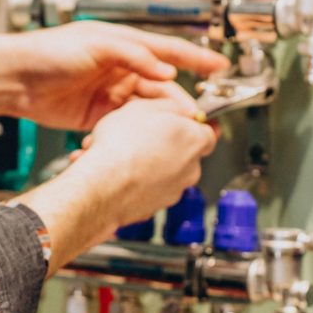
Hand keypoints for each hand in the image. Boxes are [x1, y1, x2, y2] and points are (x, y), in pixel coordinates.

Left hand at [7, 22, 228, 130]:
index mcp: (123, 45)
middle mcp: (120, 68)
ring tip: (175, 134)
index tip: (220, 66)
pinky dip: (135, 133)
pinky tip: (143, 141)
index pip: (167, 51)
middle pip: (161, 86)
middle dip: (180, 102)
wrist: (15, 78)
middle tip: (197, 118)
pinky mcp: (97, 115)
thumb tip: (165, 71)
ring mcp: (109, 92)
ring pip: (146, 108)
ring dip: (160, 121)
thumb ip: (132, 55)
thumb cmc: (49, 52)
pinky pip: (125, 124)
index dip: (196, 59)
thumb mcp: (95, 45)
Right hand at [71, 99, 217, 226]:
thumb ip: (170, 106)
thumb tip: (178, 109)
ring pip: (164, 172)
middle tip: (142, 134)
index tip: (182, 121)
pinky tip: (115, 170)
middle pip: (185, 152)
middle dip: (165, 144)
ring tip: (119, 153)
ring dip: (147, 162)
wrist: (103, 184)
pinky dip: (136, 180)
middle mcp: (190, 168)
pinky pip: (148, 189)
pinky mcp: (155, 207)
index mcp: (194, 140)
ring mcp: (174, 190)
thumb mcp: (144, 106)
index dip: (192, 124)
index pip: (209, 132)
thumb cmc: (122, 146)